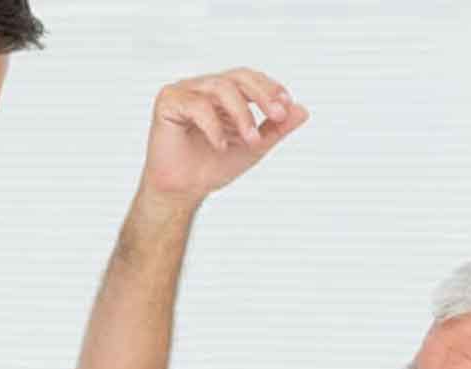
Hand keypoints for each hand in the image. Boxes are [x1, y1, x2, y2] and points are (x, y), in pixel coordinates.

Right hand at [140, 68, 309, 202]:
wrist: (183, 191)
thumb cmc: (212, 167)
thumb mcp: (253, 147)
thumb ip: (276, 128)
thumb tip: (302, 111)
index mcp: (224, 94)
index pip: (250, 79)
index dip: (270, 88)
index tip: (287, 107)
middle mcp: (204, 88)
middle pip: (238, 77)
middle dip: (262, 95)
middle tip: (278, 115)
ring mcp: (185, 92)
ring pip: (220, 87)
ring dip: (242, 114)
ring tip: (251, 140)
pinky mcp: (168, 102)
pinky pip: (196, 105)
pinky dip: (214, 126)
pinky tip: (220, 146)